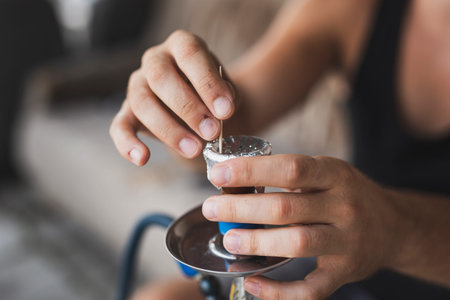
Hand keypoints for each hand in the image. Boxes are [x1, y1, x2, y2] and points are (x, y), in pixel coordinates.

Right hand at [110, 30, 234, 164]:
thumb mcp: (228, 90)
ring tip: (194, 150)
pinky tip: (142, 159)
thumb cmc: (216, 96)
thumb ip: (226, 96)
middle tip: (211, 133)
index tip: (226, 111)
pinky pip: (119, 126)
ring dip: (168, 130)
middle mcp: (155, 60)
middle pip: (161, 77)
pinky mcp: (127, 111)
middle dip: (188, 108)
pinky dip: (127, 144)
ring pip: (142, 103)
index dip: (207, 83)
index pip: (190, 54)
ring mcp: (137, 85)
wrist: (205, 109)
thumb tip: (222, 110)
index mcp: (182, 45)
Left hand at [202, 154, 406, 299]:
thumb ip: (289, 177)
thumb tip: (234, 182)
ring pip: (297, 243)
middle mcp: (343, 206)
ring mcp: (346, 241)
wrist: (393, 225)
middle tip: (212, 209)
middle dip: (242, 209)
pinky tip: (253, 282)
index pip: (290, 169)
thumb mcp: (326, 173)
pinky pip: (311, 288)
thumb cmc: (346, 194)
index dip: (251, 171)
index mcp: (334, 175)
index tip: (218, 175)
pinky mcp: (344, 271)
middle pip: (286, 208)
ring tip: (230, 240)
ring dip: (258, 242)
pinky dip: (279, 291)